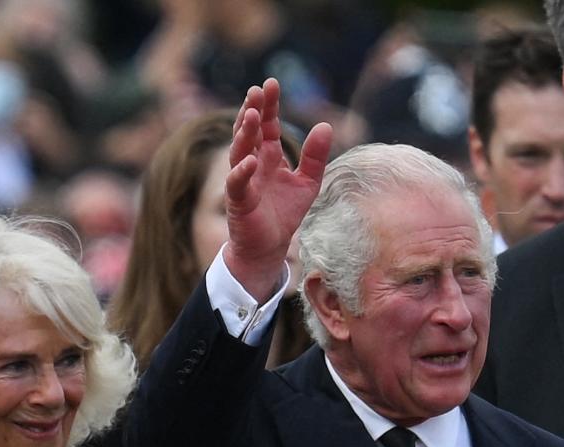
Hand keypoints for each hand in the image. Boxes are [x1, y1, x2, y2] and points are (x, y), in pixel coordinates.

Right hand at [225, 78, 332, 300]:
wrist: (269, 247)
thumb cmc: (284, 213)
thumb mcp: (308, 182)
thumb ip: (316, 156)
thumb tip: (326, 125)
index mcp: (269, 156)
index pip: (268, 125)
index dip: (269, 105)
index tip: (271, 83)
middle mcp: (253, 164)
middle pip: (250, 132)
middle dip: (253, 111)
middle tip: (257, 91)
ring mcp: (243, 181)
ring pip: (239, 152)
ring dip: (244, 134)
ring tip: (252, 116)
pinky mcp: (238, 201)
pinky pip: (237, 183)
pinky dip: (241, 172)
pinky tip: (249, 160)